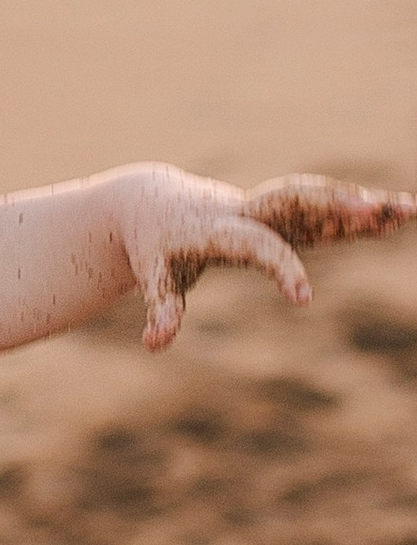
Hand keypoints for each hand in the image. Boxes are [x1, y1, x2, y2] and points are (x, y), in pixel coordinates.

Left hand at [122, 168, 415, 350]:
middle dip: (330, 206)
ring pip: (317, 200)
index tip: (303, 299)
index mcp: (217, 228)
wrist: (154, 203)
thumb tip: (153, 344)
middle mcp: (247, 211)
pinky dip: (359, 212)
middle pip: (292, 201)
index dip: (280, 268)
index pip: (255, 245)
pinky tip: (398, 214)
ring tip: (407, 210)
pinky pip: (325, 211)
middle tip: (370, 211)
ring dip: (360, 203)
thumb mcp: (153, 276)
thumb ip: (161, 308)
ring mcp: (267, 208)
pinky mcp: (282, 213)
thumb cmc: (156, 247)